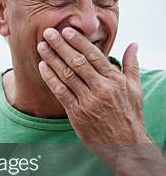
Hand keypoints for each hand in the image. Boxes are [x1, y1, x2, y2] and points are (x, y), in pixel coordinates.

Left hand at [37, 27, 149, 143]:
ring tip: (41, 47)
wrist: (124, 145)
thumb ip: (131, 65)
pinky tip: (42, 67)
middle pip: (77, 62)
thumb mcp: (135, 89)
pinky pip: (60, 92)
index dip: (78, 42)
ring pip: (67, 75)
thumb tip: (133, 44)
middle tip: (47, 32)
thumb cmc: (129, 115)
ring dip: (52, 59)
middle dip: (61, 46)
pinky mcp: (76, 114)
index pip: (94, 55)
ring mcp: (88, 101)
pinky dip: (50, 78)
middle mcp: (102, 89)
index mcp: (115, 80)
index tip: (66, 30)